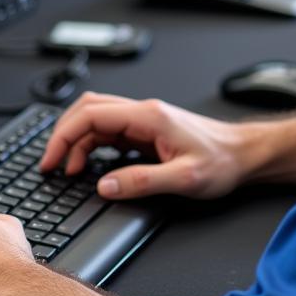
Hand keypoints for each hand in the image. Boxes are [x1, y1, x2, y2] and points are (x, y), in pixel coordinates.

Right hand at [40, 92, 248, 199]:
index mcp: (149, 116)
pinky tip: (90, 165)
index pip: (92, 114)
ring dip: (77, 140)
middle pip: (88, 109)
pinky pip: (110, 131)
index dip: (64, 136)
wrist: (245, 154)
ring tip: (68, 169)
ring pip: (97, 118)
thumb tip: (105, 186)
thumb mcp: (184, 179)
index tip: (51, 160)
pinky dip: (92, 145)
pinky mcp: (147, 131)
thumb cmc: (222, 162)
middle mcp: (144, 112)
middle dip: (63, 134)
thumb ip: (142, 181)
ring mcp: (145, 120)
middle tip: (50, 164)